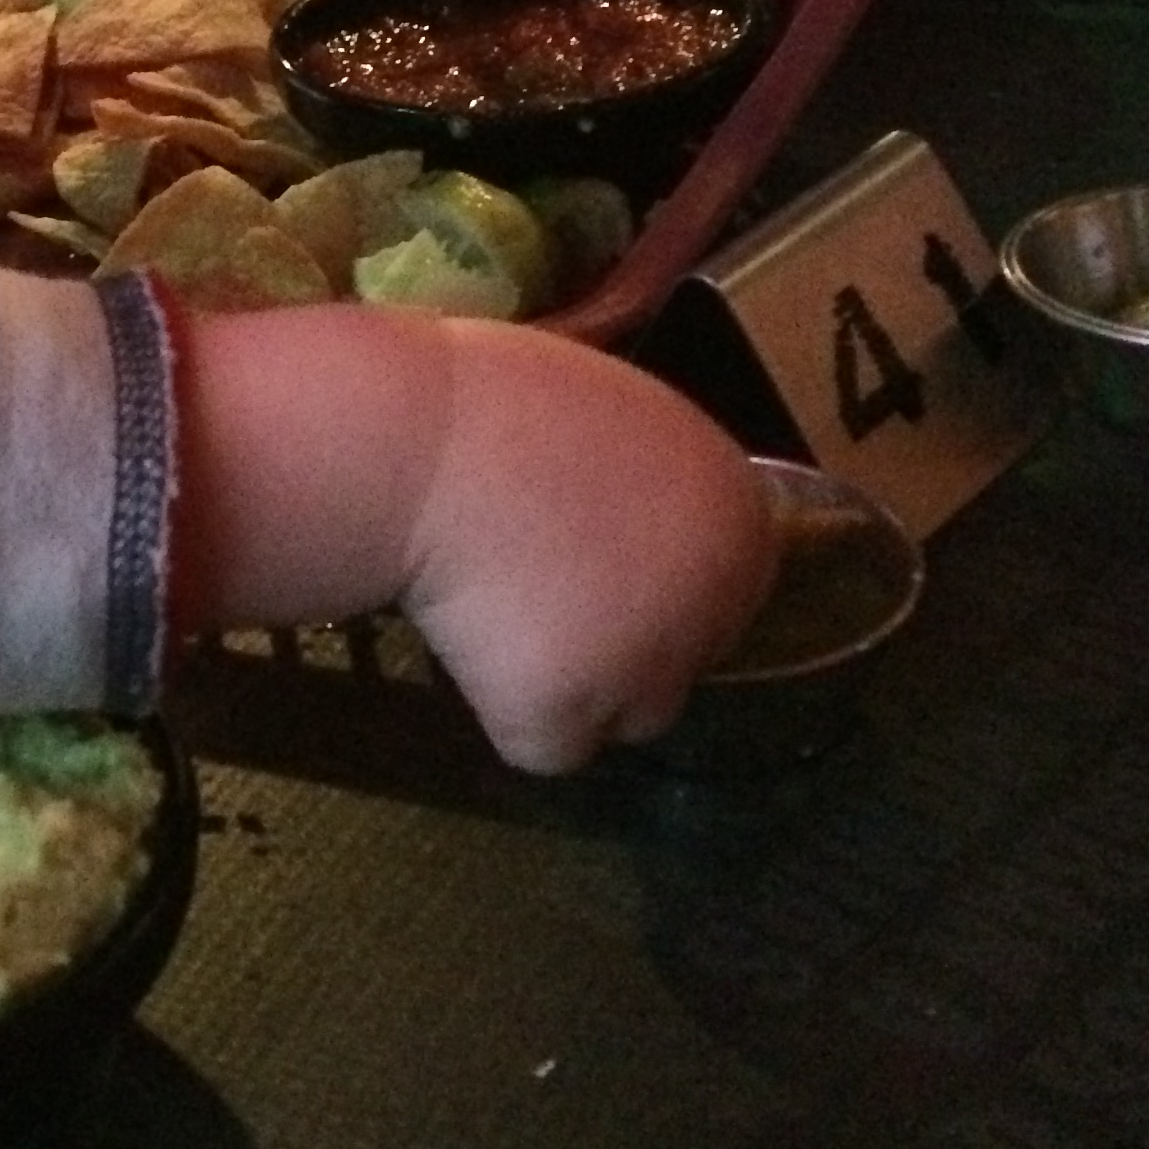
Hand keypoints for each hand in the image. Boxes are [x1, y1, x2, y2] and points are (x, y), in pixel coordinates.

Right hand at [174, 308, 773, 772]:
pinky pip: (547, 744)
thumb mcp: (608, 410)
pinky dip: (503, 709)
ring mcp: (651, 666)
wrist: (413, 443)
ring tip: (496, 617)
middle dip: (619, 640)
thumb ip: (650, 474)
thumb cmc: (493, 404)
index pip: (724, 587)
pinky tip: (466, 645)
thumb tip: (639, 503)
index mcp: (736, 511)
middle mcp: (716, 598)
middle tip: (535, 590)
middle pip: (685, 658)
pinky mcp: (575, 715)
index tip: (585, 558)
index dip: (650, 580)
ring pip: (626, 714)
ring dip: (571, 681)